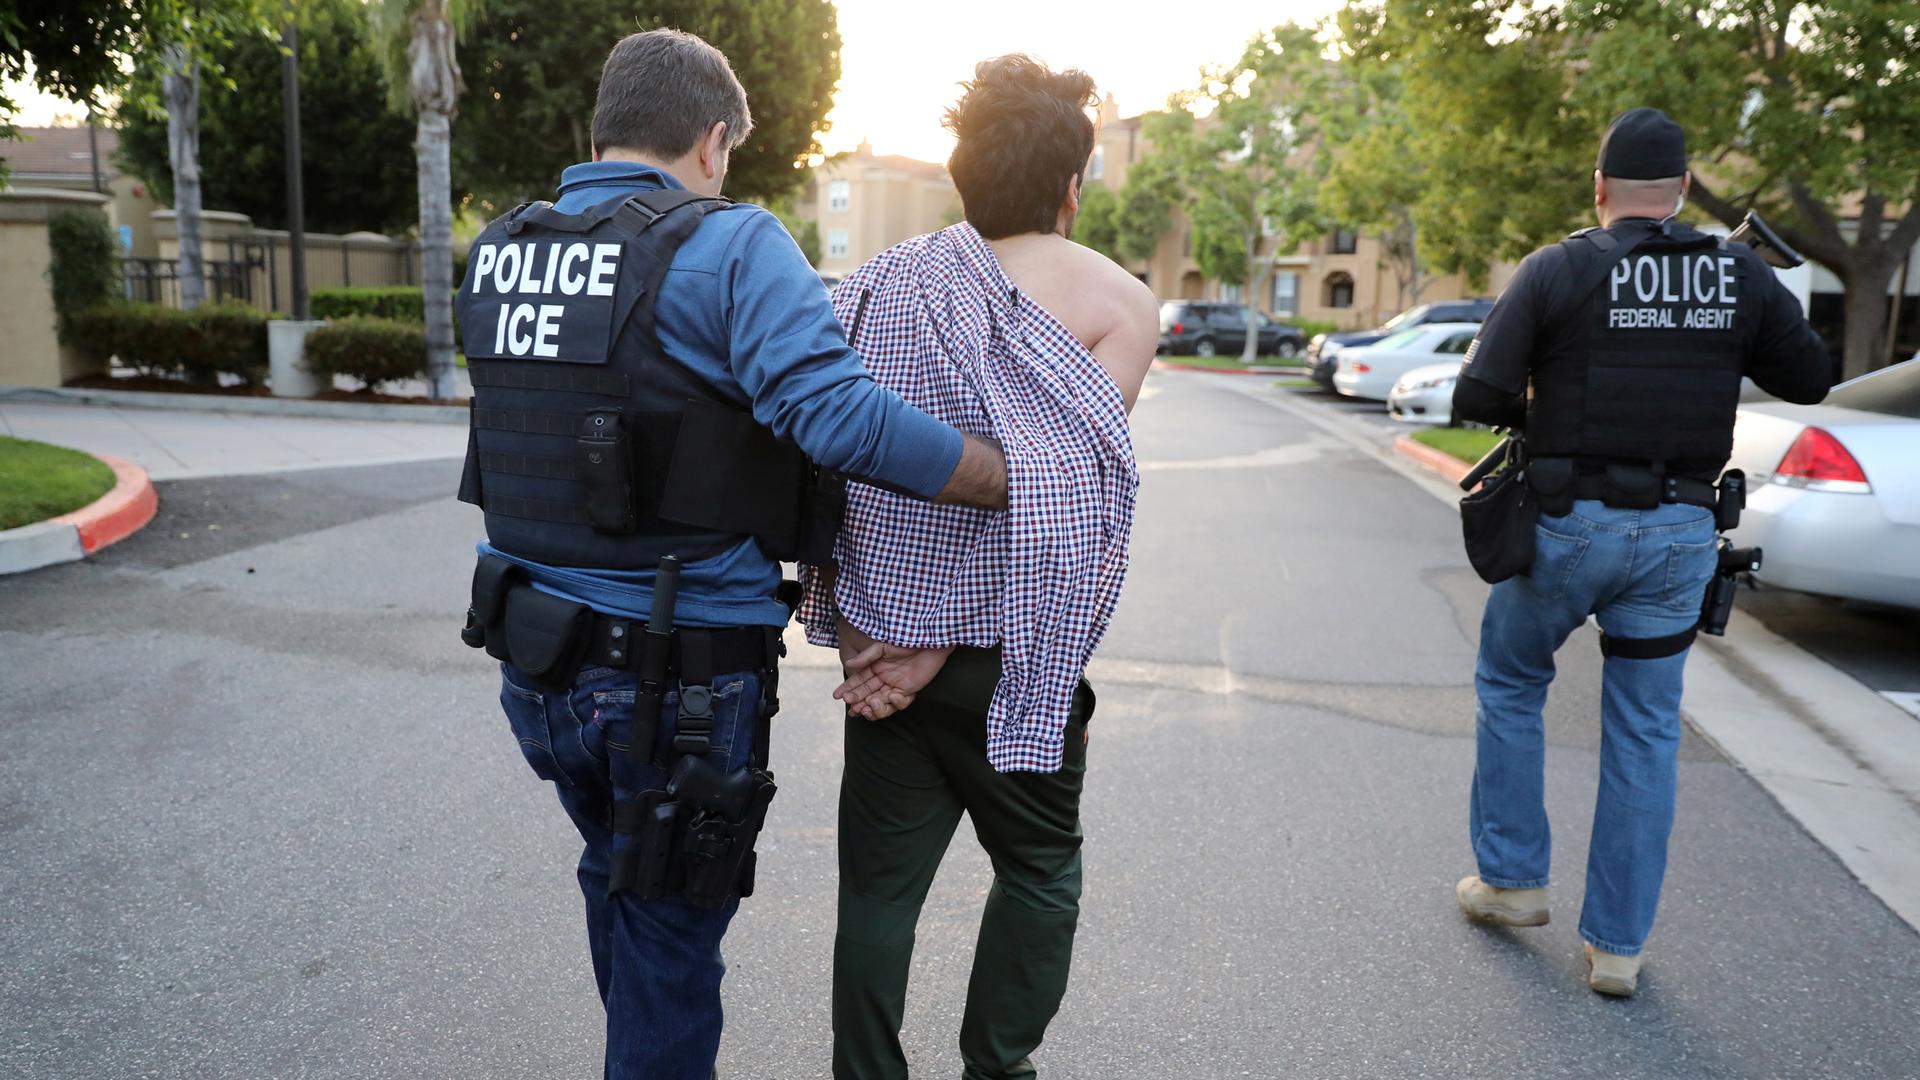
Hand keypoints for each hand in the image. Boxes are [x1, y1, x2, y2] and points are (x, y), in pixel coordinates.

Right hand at [835, 618, 951, 719]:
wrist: (928, 641)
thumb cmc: (905, 640)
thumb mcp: (883, 646)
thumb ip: (866, 657)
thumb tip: (848, 664)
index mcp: (875, 667)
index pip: (858, 680)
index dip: (848, 688)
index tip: (837, 696)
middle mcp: (883, 678)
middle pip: (867, 694)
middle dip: (858, 701)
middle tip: (851, 706)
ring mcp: (896, 686)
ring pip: (881, 703)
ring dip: (874, 707)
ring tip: (869, 705)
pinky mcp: (909, 691)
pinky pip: (899, 703)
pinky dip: (895, 702)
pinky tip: (892, 696)